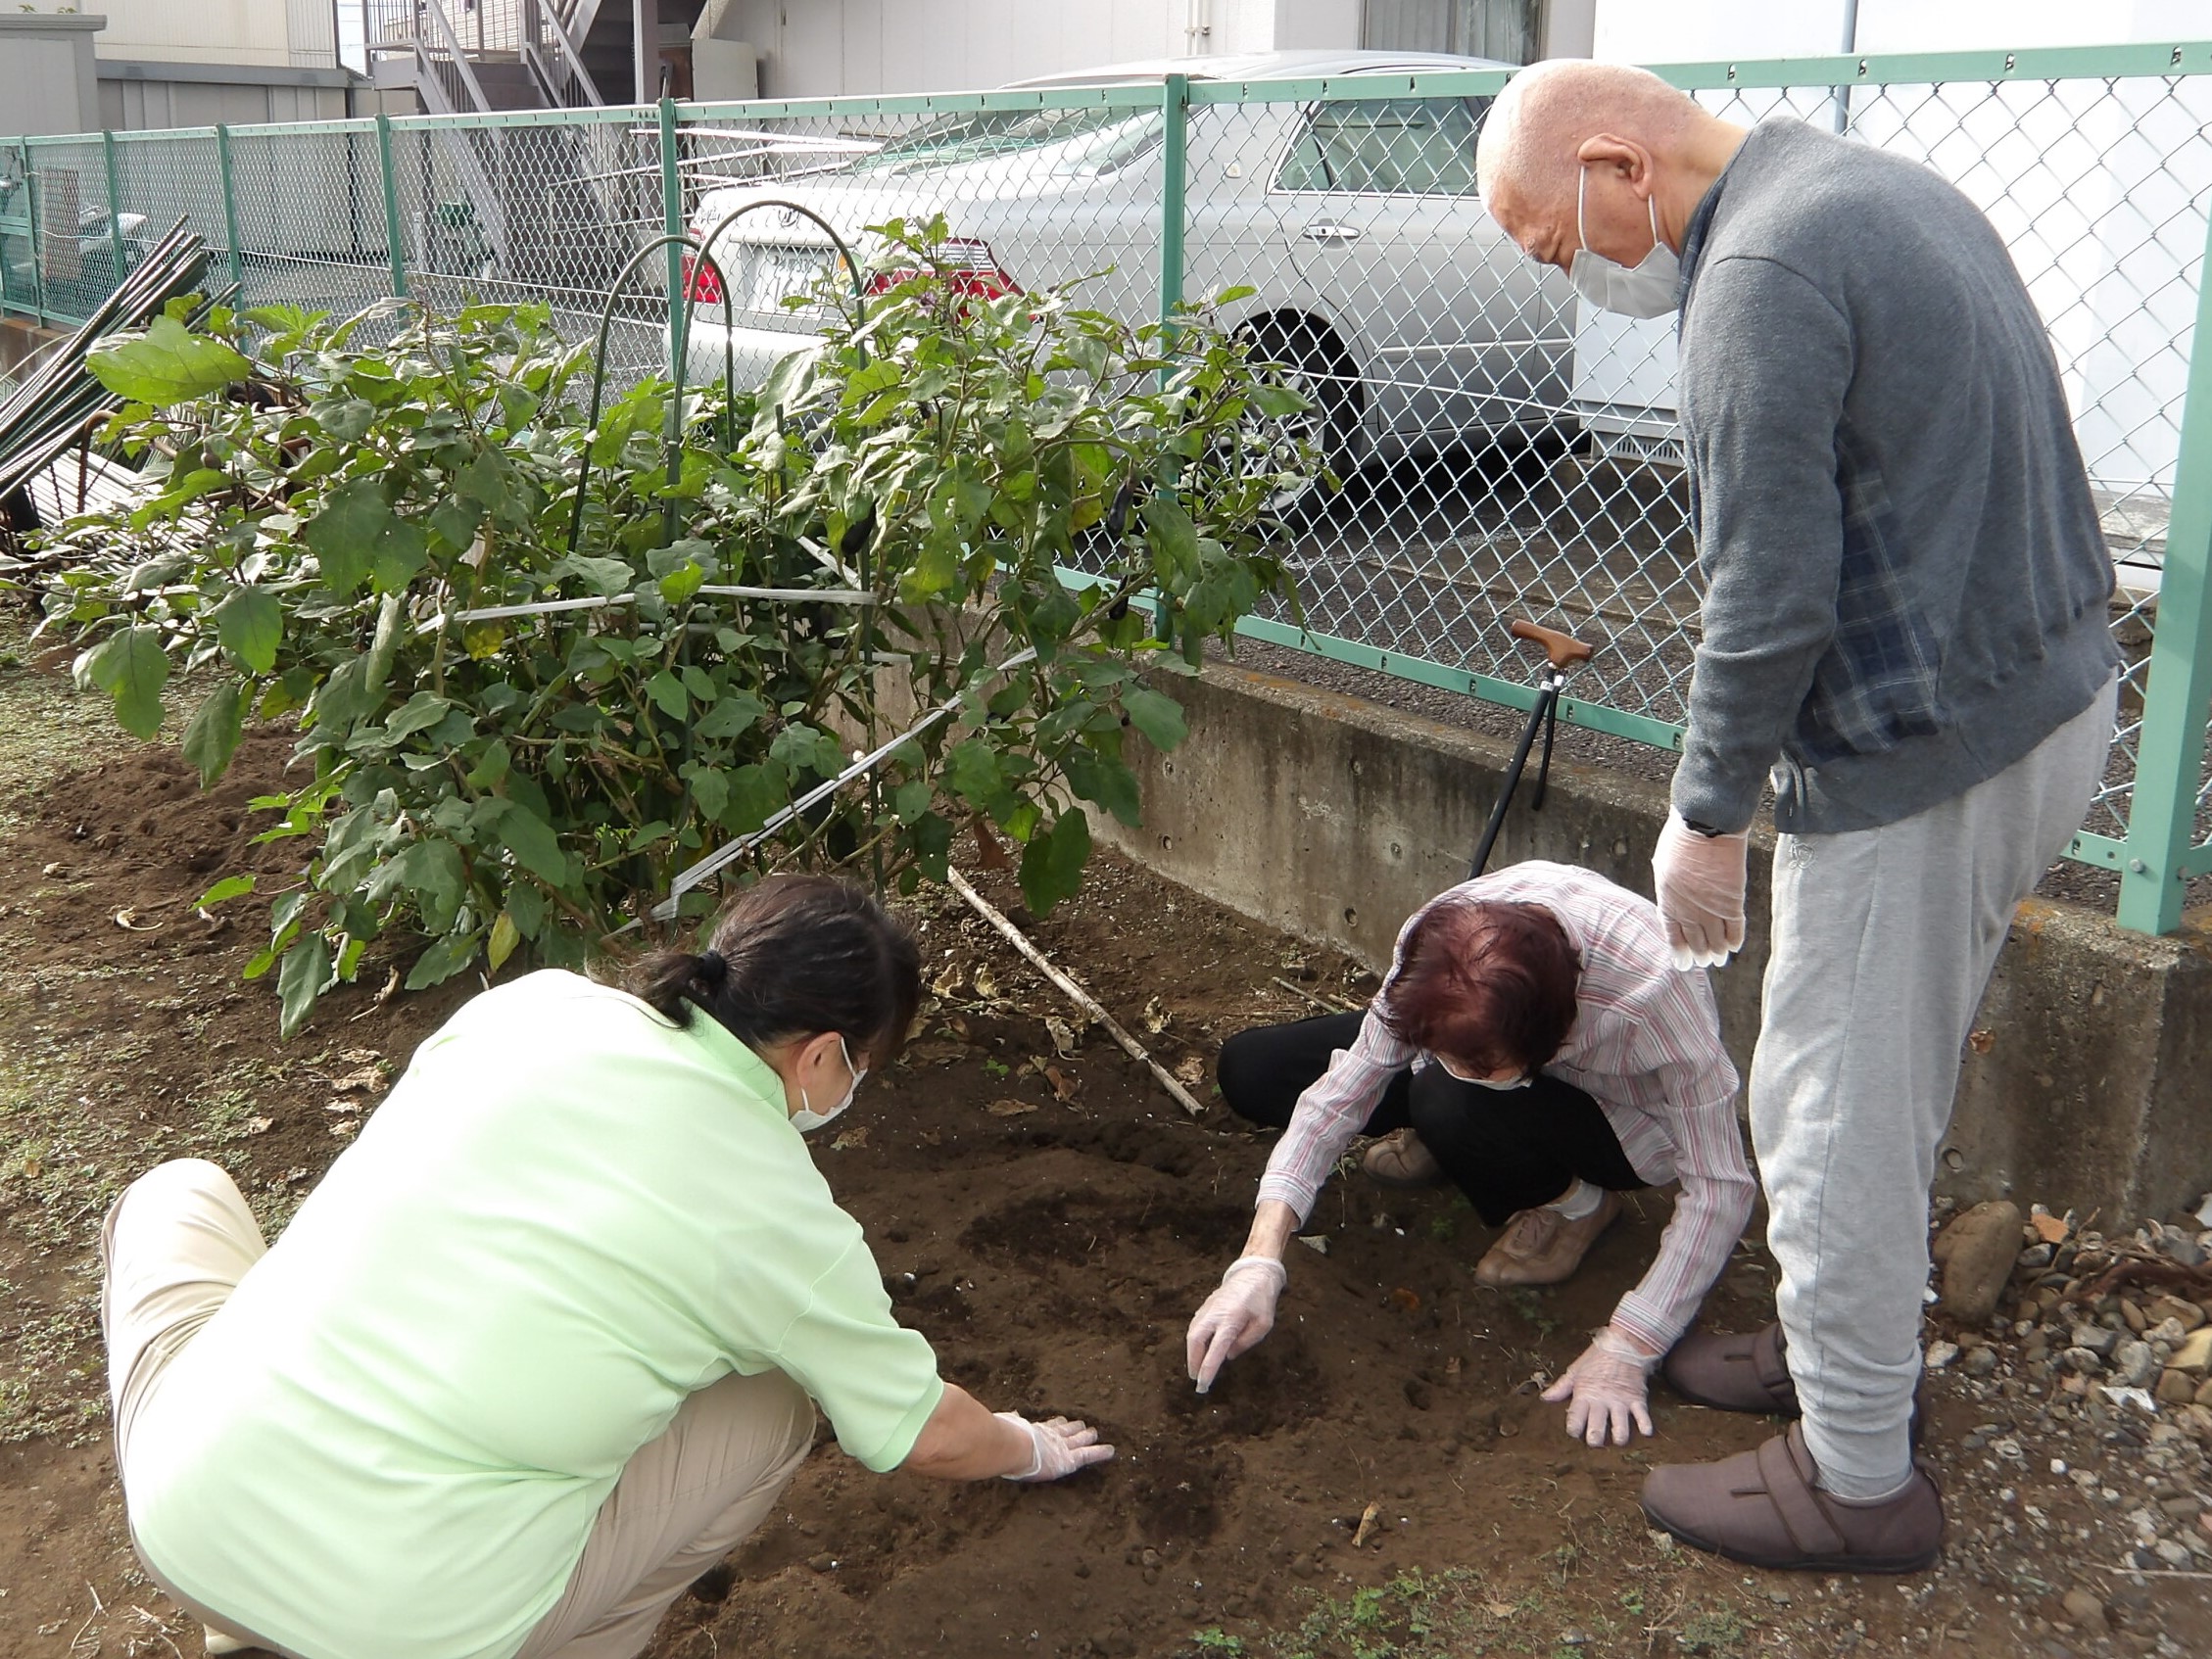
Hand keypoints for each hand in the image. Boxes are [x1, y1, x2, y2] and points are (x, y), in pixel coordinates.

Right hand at [996, 1413, 1114, 1481]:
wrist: (1012, 1447)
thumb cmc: (1004, 1438)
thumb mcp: (1006, 1426)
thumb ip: (1011, 1420)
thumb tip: (1012, 1413)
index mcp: (1033, 1431)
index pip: (1047, 1427)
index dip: (1055, 1424)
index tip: (1061, 1420)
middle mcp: (1050, 1436)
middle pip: (1065, 1430)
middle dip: (1074, 1428)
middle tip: (1082, 1425)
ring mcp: (1061, 1446)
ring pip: (1078, 1440)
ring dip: (1087, 1436)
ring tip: (1094, 1433)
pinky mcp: (1069, 1459)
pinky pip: (1088, 1455)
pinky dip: (1099, 1453)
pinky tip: (1111, 1451)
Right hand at [1185, 1255, 1287, 1392]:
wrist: (1254, 1273)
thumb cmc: (1261, 1300)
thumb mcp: (1263, 1324)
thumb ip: (1246, 1341)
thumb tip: (1228, 1355)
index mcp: (1230, 1320)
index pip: (1215, 1351)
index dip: (1207, 1370)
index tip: (1202, 1384)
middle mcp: (1215, 1314)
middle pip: (1195, 1341)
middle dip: (1193, 1361)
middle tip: (1195, 1377)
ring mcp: (1208, 1308)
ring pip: (1192, 1333)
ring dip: (1191, 1351)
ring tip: (1196, 1366)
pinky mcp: (1206, 1305)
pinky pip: (1195, 1325)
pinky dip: (1193, 1340)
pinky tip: (1198, 1348)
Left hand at [1542, 1326, 1659, 1446]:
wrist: (1623, 1344)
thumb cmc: (1597, 1358)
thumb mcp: (1576, 1370)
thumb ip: (1561, 1387)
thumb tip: (1545, 1398)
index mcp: (1584, 1395)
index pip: (1575, 1417)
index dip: (1573, 1428)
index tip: (1574, 1433)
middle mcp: (1602, 1401)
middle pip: (1597, 1426)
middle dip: (1595, 1439)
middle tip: (1594, 1443)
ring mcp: (1621, 1401)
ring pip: (1620, 1425)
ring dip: (1619, 1436)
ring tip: (1618, 1440)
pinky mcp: (1637, 1399)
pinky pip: (1642, 1415)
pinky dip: (1645, 1425)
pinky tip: (1645, 1432)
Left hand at [1652, 811, 1747, 969]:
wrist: (1705, 826)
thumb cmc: (1680, 839)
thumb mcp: (1663, 865)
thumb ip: (1669, 887)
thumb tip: (1672, 901)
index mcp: (1668, 901)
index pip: (1673, 934)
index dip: (1679, 951)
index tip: (1683, 963)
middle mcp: (1689, 910)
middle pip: (1696, 940)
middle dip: (1700, 953)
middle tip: (1705, 962)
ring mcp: (1711, 908)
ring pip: (1716, 939)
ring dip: (1718, 952)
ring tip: (1719, 960)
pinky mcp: (1733, 901)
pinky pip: (1736, 928)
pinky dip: (1735, 939)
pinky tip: (1734, 947)